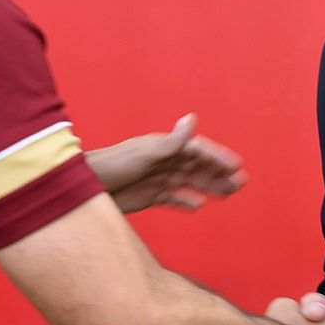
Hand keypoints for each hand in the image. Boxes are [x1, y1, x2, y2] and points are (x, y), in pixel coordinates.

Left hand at [84, 114, 246, 213]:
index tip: (237, 166)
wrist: (83, 187)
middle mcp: (163, 161)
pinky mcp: (148, 196)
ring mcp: (156, 179)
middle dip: (218, 173)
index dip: (217, 157)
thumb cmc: (113, 165)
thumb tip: (193, 118)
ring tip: (228, 194)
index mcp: (164, 147)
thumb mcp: (145, 153)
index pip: (197, 151)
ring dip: (208, 186)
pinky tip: (198, 206)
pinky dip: (186, 201)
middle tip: (240, 183)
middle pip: (196, 167)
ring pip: (188, 182)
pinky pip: (172, 197)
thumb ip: (172, 141)